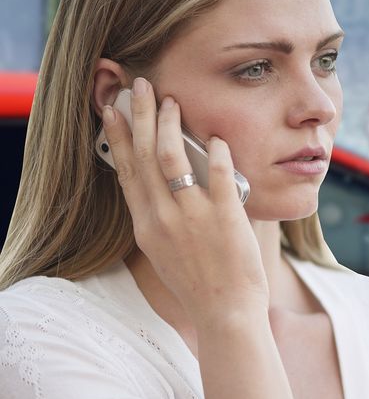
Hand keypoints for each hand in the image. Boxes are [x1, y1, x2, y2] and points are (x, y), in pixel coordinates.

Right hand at [99, 77, 268, 323]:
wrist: (225, 313)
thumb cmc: (201, 284)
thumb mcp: (165, 250)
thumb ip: (160, 217)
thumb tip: (160, 185)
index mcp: (145, 225)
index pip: (126, 170)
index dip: (118, 135)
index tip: (112, 108)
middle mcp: (162, 217)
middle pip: (142, 154)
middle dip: (138, 114)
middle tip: (140, 85)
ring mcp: (192, 216)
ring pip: (171, 157)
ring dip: (169, 124)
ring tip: (172, 101)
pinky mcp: (225, 217)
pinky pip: (219, 174)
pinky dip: (217, 151)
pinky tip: (217, 136)